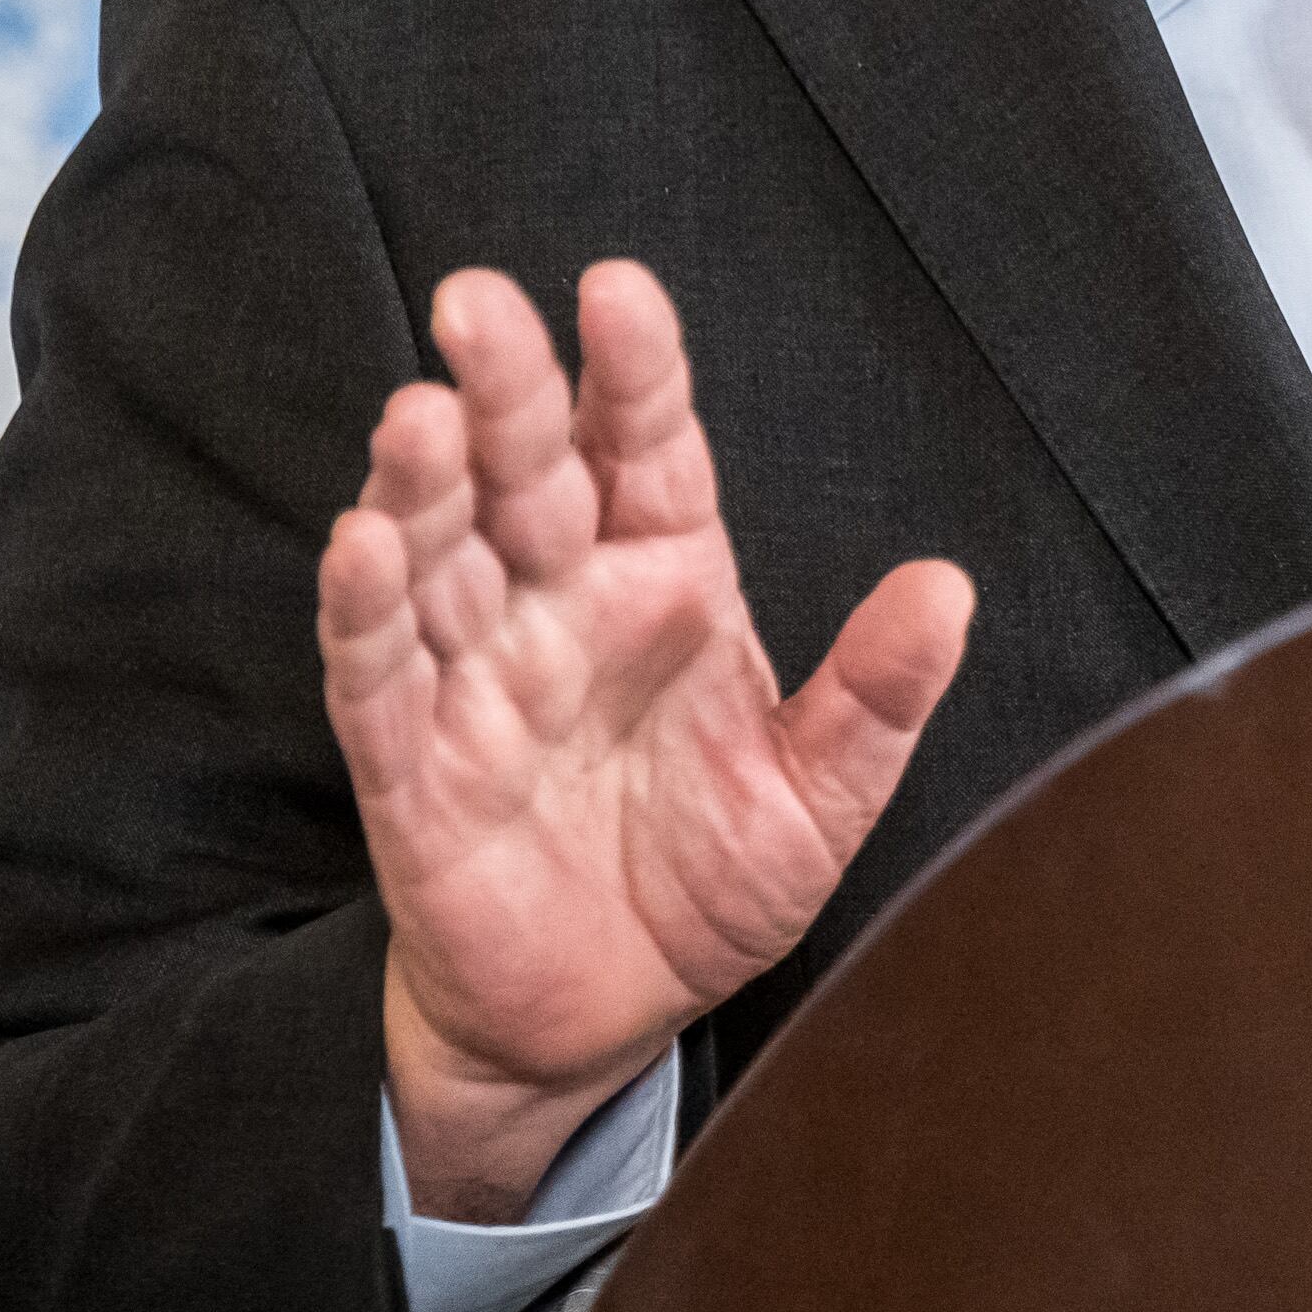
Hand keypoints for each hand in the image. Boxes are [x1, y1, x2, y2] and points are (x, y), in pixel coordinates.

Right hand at [319, 261, 973, 1219]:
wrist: (604, 1022)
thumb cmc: (703, 886)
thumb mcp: (819, 800)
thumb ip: (875, 696)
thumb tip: (949, 589)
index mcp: (664, 578)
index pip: (645, 446)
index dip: (631, 369)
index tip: (616, 289)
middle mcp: (561, 604)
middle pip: (526, 472)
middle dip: (503, 387)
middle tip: (478, 303)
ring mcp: (478, 678)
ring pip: (438, 554)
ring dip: (421, 484)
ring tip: (417, 416)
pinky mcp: (412, 769)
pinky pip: (377, 678)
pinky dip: (364, 613)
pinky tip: (362, 547)